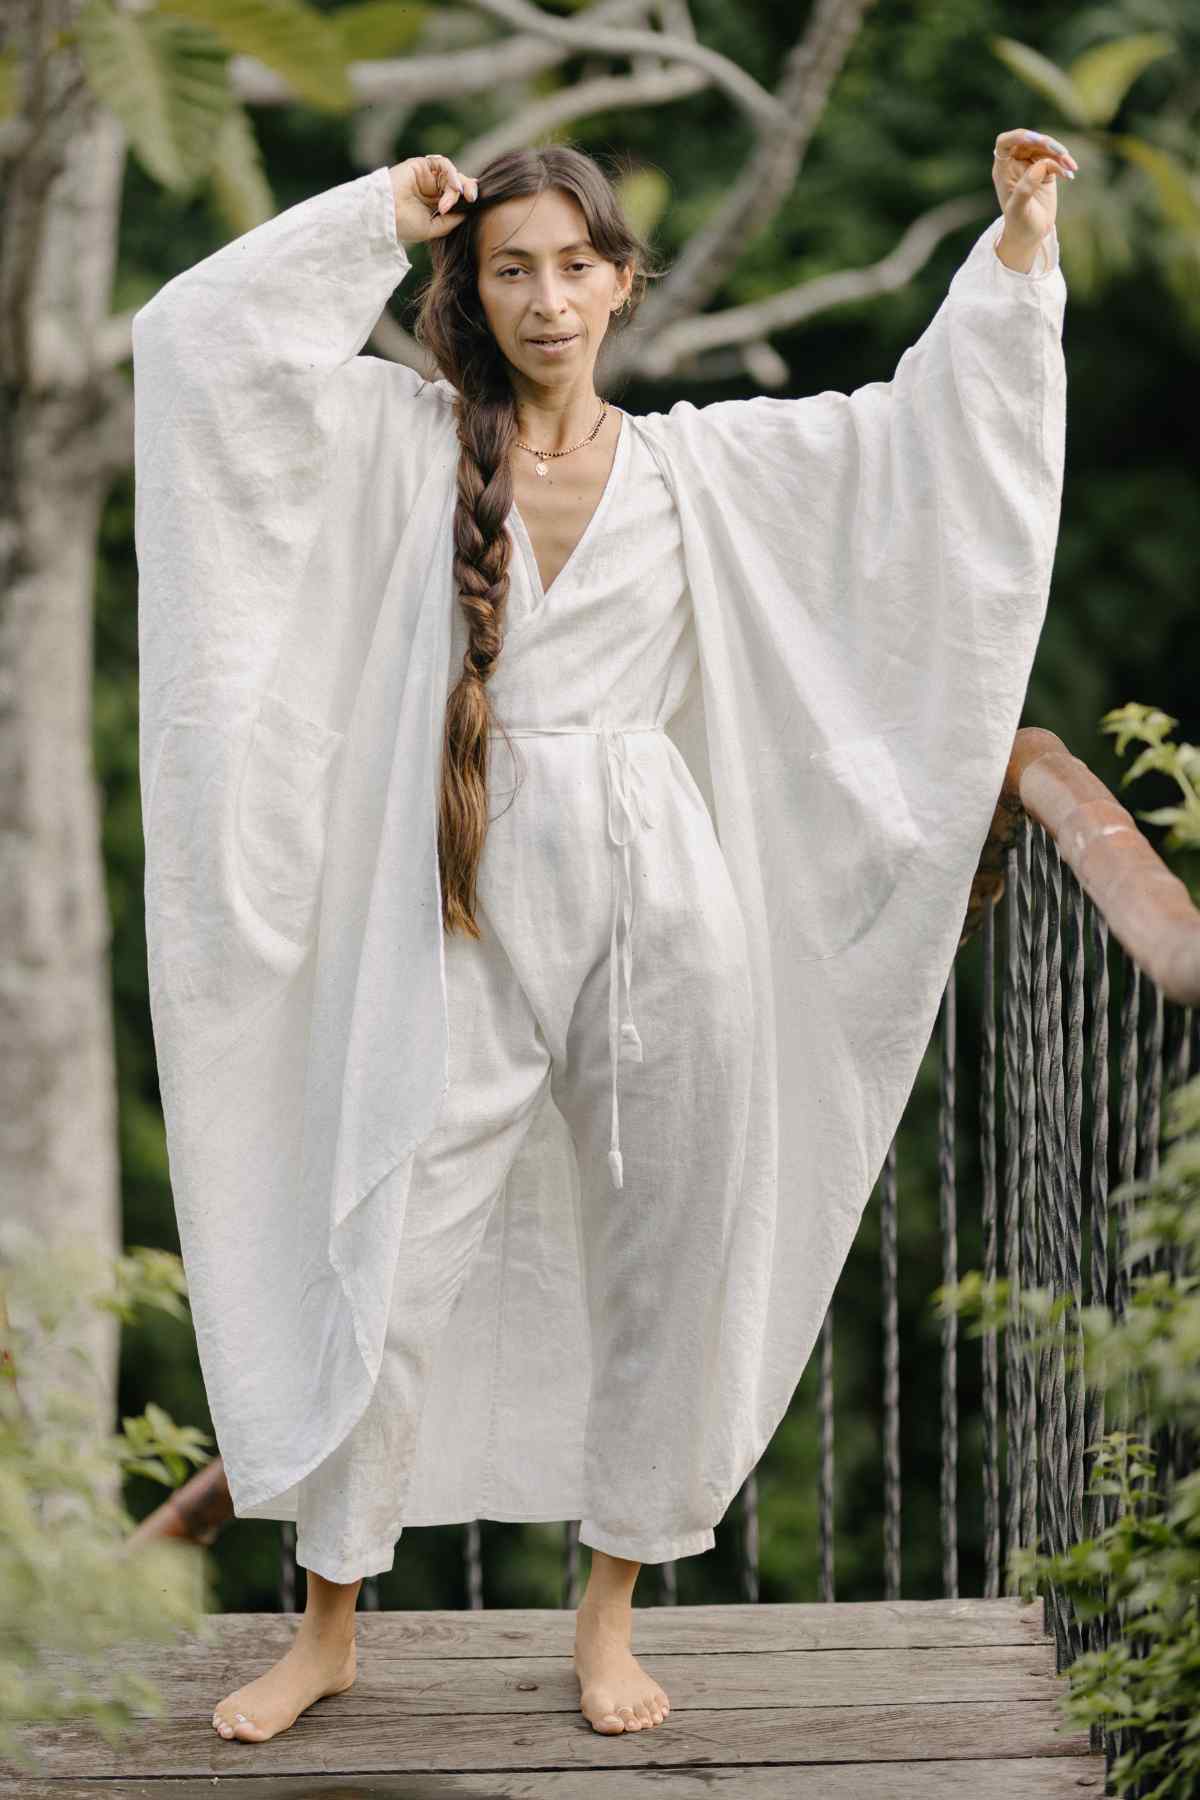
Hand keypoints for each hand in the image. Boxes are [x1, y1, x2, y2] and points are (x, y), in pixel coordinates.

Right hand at [389, 155, 479, 244]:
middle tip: (472, 200)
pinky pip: (443, 164)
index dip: (469, 197)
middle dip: (468, 190)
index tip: (477, 203)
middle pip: (458, 183)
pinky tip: (452, 189)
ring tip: (448, 204)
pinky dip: (451, 175)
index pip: (457, 196)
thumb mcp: (433, 228)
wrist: (384, 216)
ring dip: (456, 188)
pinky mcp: (421, 164)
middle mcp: (432, 187)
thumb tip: (468, 212)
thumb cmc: (404, 225)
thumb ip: (451, 221)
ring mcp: (427, 175)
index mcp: (434, 202)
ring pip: (452, 175)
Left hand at [992, 128, 1076, 250]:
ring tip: (1070, 168)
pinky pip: (1056, 158)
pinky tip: (1070, 174)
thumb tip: (1040, 165)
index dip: (1018, 136)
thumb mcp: (1019, 210)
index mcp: (1003, 170)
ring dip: (1060, 153)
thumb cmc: (1019, 225)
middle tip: (1061, 153)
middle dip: (1046, 143)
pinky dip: (1064, 163)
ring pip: (1045, 147)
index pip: (1005, 142)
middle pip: (1030, 141)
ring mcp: (1030, 165)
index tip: (1034, 140)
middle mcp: (1015, 163)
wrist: (1030, 236)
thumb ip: (1025, 188)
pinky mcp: (1045, 169)